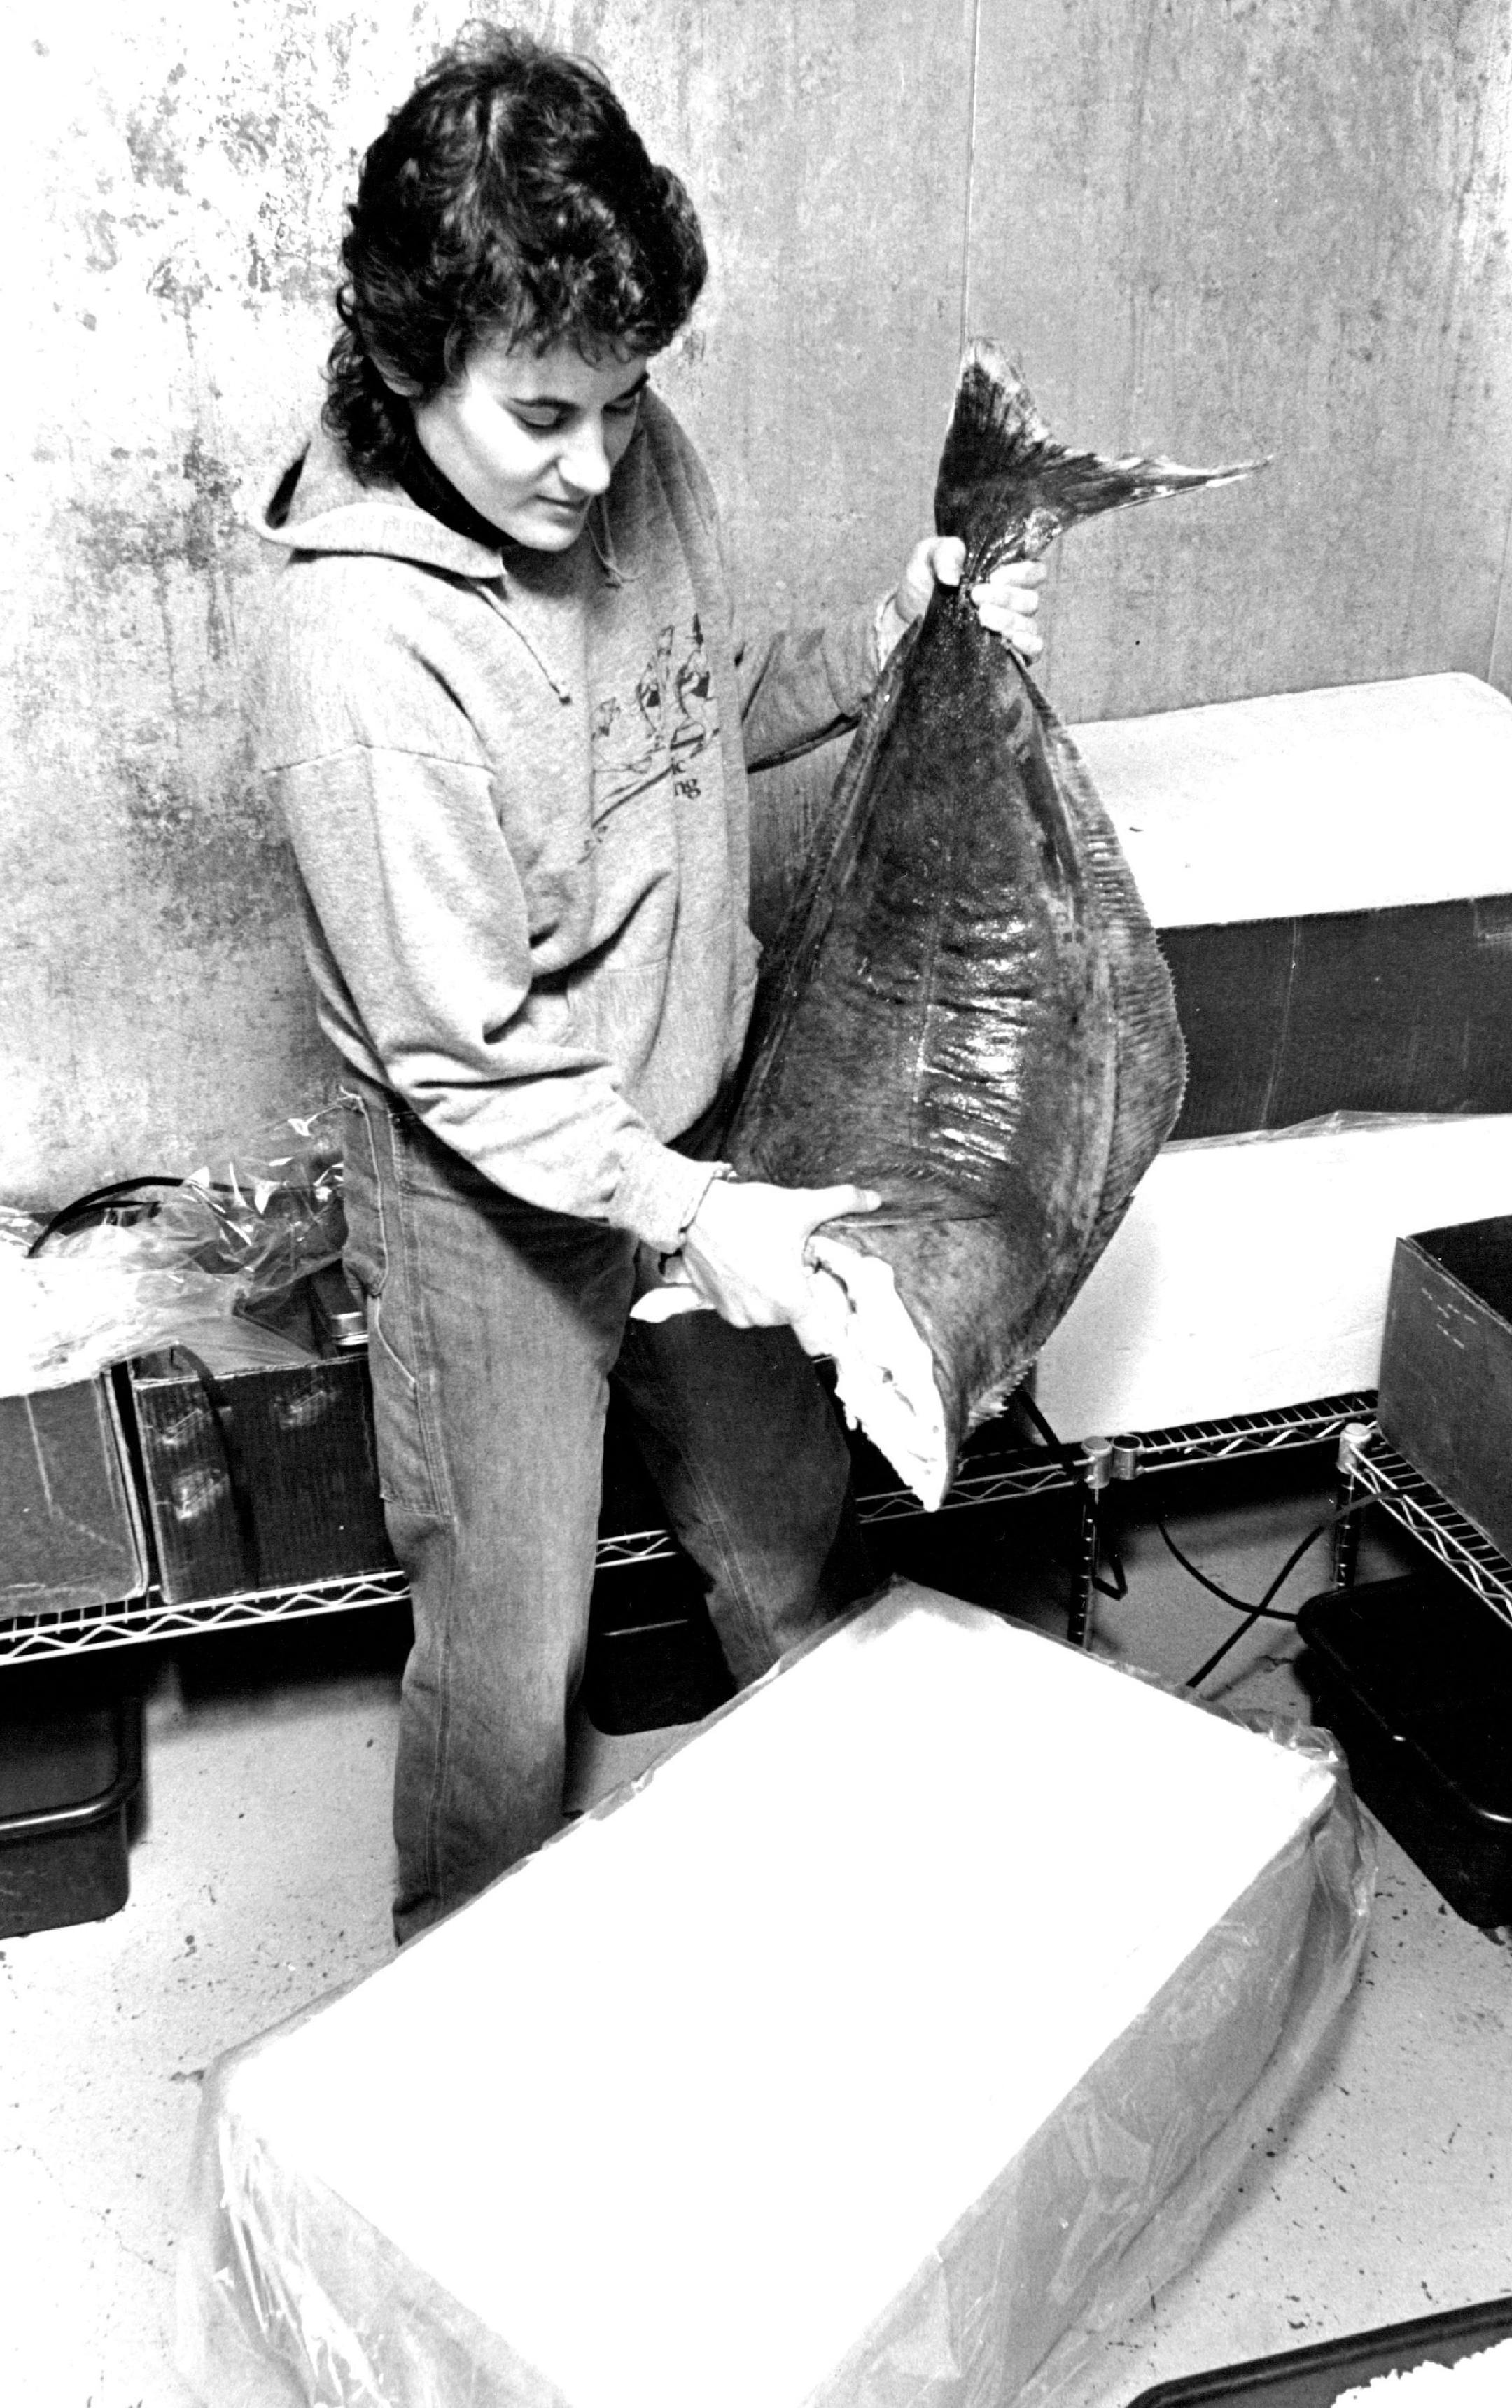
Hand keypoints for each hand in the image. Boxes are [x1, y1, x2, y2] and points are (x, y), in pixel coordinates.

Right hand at [676, 1177, 880, 1332]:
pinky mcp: (715, 1308)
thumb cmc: (749, 1212)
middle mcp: (764, 1315)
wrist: (693, 1210)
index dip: (831, 1328)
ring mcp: (737, 1314)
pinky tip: (744, 1264)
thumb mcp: (801, 1206)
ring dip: (771, 1293)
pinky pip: (743, 1307)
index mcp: (791, 1300)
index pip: (820, 1339)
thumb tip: (875, 1199)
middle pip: (794, 1317)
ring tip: (764, 1259)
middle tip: (790, 1261)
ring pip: (768, 1311)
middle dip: (796, 1293)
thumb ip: (843, 1202)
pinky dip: (747, 1292)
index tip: (830, 1312)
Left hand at [881, 536, 1046, 661]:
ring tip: (981, 617)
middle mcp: (1012, 602)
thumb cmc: (922, 586)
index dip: (1022, 572)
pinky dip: (1029, 645)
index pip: (1034, 571)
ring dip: (1008, 620)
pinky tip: (1011, 640)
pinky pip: (1034, 651)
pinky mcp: (1007, 654)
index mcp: (1003, 575)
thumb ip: (943, 552)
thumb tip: (953, 574)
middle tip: (976, 597)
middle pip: (1030, 599)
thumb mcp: (926, 559)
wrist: (906, 623)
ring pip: (1029, 624)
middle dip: (1006, 597)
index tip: (994, 577)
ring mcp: (1010, 629)